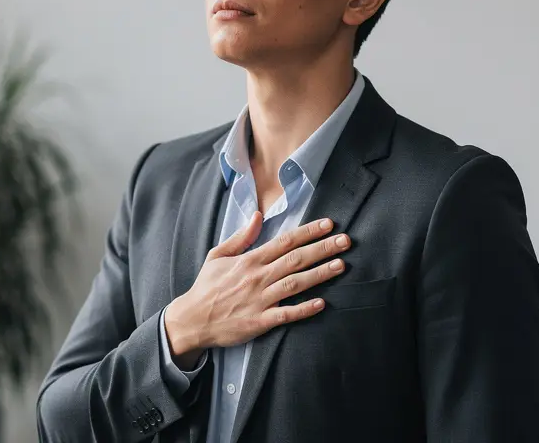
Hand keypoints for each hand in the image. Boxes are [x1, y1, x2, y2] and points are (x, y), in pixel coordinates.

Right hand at [163, 211, 350, 368]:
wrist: (192, 319)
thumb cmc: (206, 287)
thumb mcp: (217, 255)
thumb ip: (241, 237)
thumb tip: (257, 216)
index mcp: (249, 260)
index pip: (284, 241)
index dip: (308, 232)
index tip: (328, 224)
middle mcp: (257, 277)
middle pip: (295, 259)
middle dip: (322, 249)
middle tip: (345, 241)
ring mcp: (260, 300)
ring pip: (295, 284)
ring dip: (320, 274)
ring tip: (341, 265)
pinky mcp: (260, 321)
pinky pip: (286, 314)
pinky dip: (304, 309)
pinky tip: (322, 303)